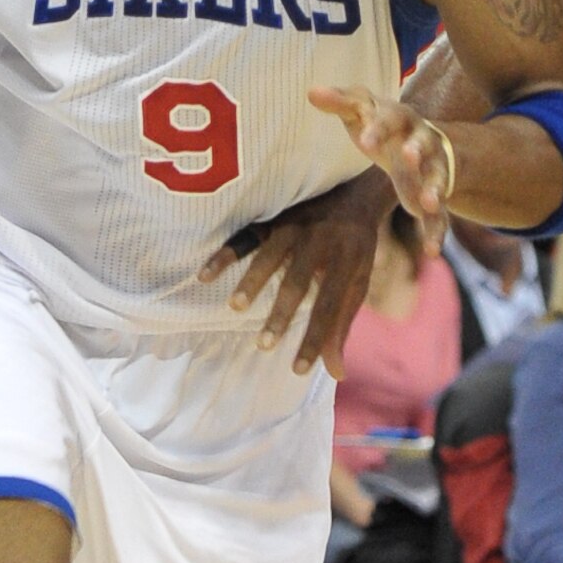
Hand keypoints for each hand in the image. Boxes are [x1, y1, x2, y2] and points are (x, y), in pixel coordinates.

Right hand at [198, 167, 394, 377]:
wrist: (355, 189)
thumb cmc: (355, 249)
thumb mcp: (356, 284)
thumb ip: (342, 326)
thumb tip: (336, 373)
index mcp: (348, 261)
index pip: (331, 307)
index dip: (316, 339)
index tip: (299, 369)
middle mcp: (322, 241)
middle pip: (299, 281)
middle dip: (281, 313)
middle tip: (264, 344)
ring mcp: (296, 224)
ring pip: (271, 255)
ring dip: (253, 280)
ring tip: (236, 308)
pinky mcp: (275, 214)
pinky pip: (246, 234)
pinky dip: (225, 253)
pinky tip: (205, 275)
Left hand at [309, 84, 450, 238]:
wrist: (429, 145)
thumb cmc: (385, 126)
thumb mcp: (364, 111)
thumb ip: (341, 102)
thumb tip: (311, 91)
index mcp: (401, 119)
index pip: (389, 119)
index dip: (378, 130)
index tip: (364, 143)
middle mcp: (422, 142)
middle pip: (422, 144)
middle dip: (417, 151)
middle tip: (408, 157)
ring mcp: (433, 170)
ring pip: (438, 178)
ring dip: (434, 189)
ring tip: (428, 203)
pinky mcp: (436, 198)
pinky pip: (440, 216)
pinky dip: (436, 233)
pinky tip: (430, 251)